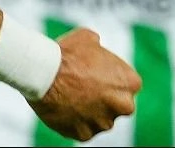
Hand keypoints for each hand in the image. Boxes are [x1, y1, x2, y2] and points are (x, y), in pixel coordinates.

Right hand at [27, 28, 141, 141]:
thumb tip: (96, 47)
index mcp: (130, 83)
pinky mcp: (85, 135)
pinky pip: (81, 129)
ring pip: (99, 119)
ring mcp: (103, 123)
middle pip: (116, 105)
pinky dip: (73, 122)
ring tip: (69, 96)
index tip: (95, 75)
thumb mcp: (88, 38)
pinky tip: (62, 108)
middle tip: (84, 88)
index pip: (126, 84)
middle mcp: (123, 106)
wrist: (44, 73)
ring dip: (88, 111)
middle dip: (104, 99)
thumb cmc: (67, 53)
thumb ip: (99, 48)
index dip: (110, 79)